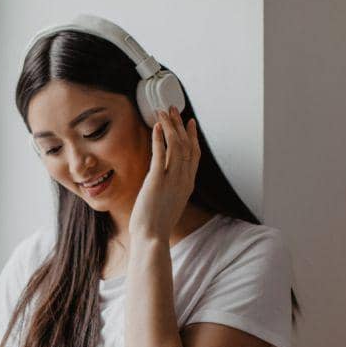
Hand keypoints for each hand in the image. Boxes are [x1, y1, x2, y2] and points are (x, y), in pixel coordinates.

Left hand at [128, 105, 199, 240]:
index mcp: (187, 185)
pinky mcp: (157, 181)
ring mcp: (172, 180)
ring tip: (162, 112)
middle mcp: (183, 180)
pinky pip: (160, 155)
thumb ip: (169, 189)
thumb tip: (162, 182)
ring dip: (169, 126)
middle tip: (173, 109)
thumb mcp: (168, 203)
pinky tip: (156, 127)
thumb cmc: (156, 225)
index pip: (194, 155)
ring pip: (175, 146)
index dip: (192, 137)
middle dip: (179, 125)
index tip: (189, 123)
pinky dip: (159, 139)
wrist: (152, 237)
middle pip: (186, 145)